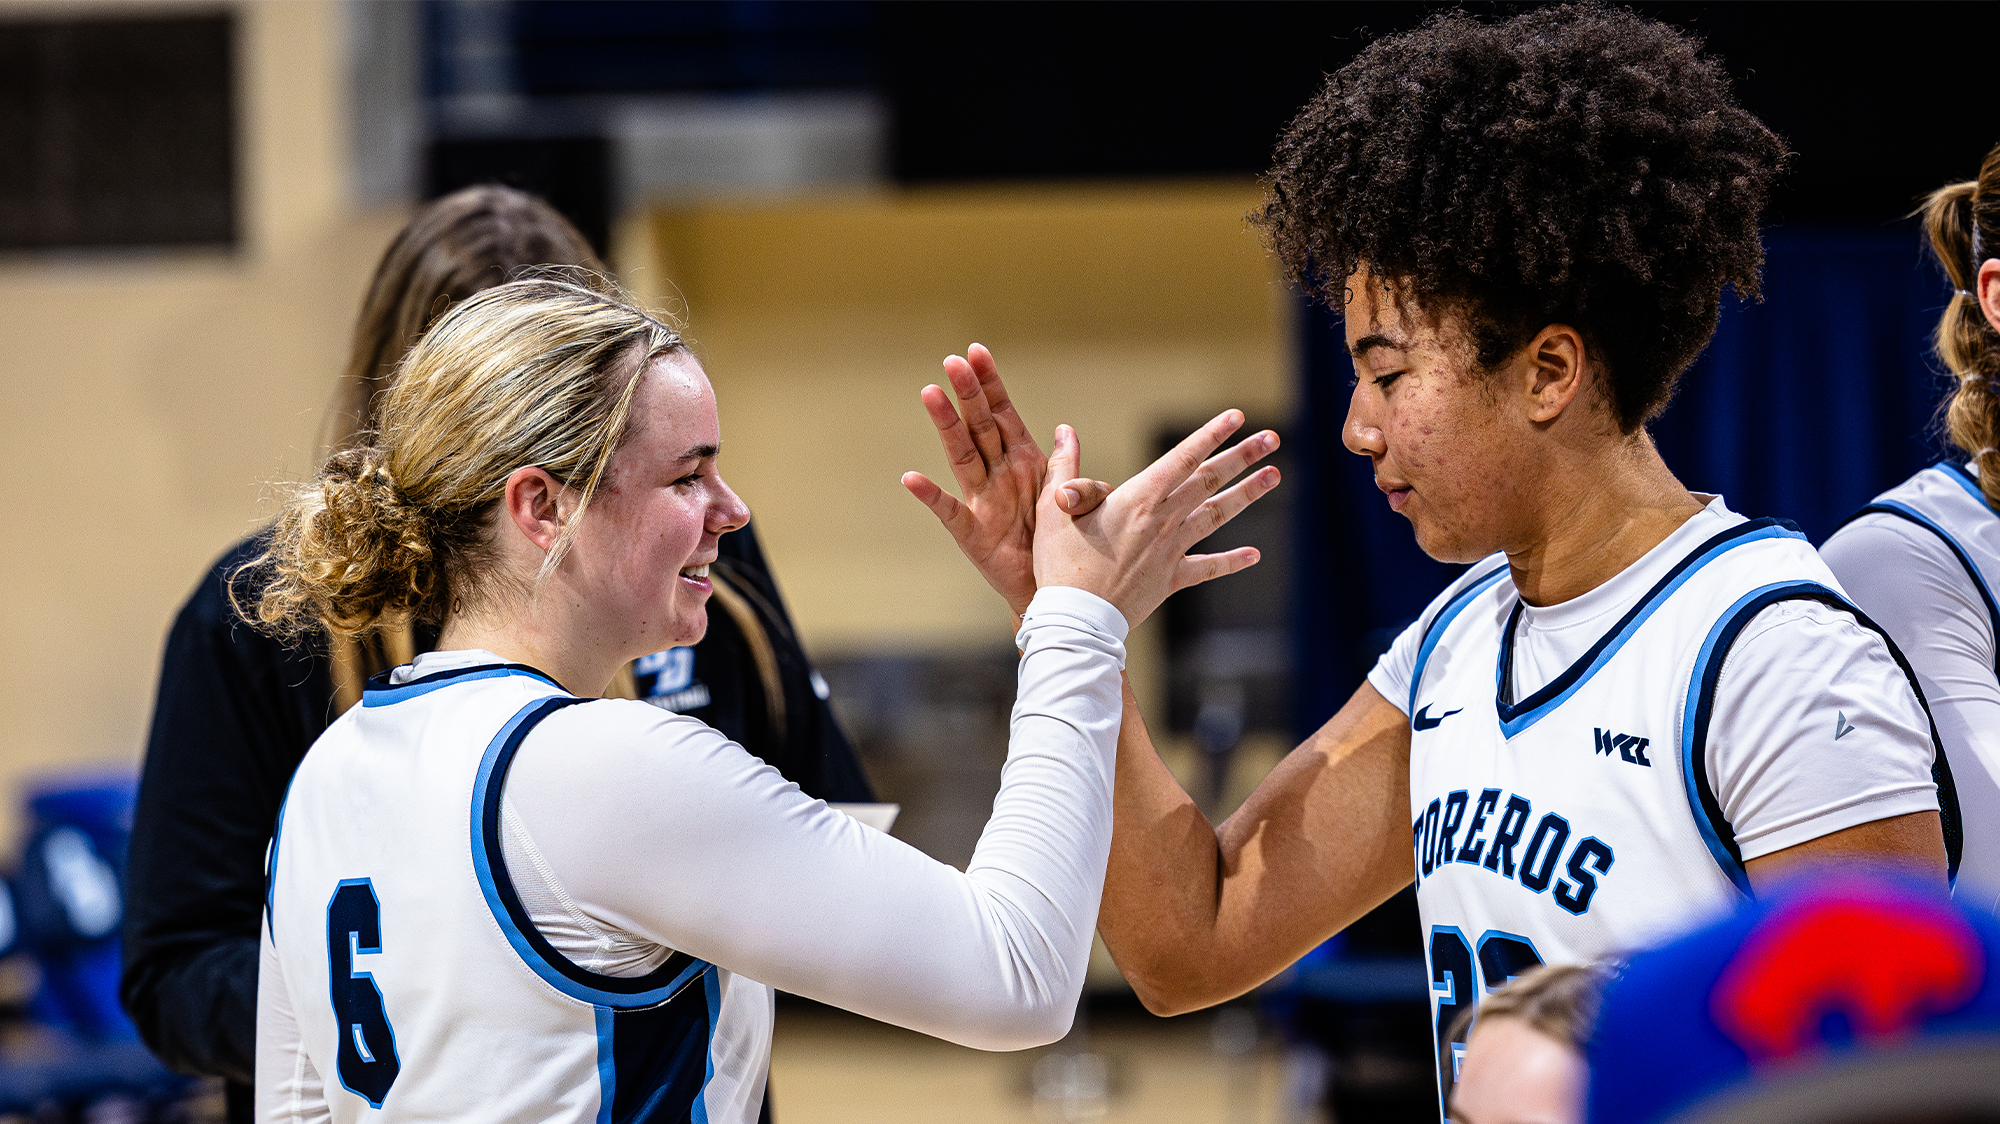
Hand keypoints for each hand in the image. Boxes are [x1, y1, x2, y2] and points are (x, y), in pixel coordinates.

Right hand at [902, 344, 1107, 615]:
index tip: (976, 351)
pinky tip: (912, 479)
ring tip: (930, 393)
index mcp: (1024, 462)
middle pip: (979, 425)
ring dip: (946, 424)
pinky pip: (948, 511)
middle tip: (952, 360)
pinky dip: (930, 495)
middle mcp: (998, 474)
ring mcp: (981, 501)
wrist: (1053, 590)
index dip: (990, 384)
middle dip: (967, 392)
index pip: (1003, 413)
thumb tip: (1065, 429)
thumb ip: (1073, 470)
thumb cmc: (1062, 543)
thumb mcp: (1077, 502)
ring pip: (961, 455)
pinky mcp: (971, 532)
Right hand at [1032, 412, 1279, 628]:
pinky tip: (1255, 554)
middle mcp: (1162, 521)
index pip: (1182, 457)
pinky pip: (1207, 568)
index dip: (1210, 435)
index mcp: (1137, 499)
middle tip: (1272, 438)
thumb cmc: (1060, 563)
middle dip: (1243, 456)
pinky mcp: (1171, 580)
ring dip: (1248, 494)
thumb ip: (1065, 467)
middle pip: (1209, 481)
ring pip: (1217, 516)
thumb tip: (1065, 430)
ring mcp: (1171, 551)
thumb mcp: (1054, 509)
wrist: (1076, 620)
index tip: (1236, 417)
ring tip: (1274, 475)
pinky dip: (1232, 561)